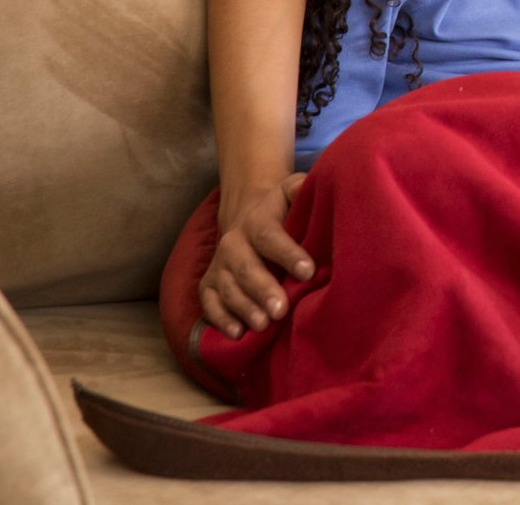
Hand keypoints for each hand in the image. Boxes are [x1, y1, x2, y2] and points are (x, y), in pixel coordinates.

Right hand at [199, 173, 309, 338]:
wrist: (249, 213)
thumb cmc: (282, 209)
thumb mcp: (292, 191)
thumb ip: (302, 188)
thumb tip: (311, 186)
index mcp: (257, 221)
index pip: (269, 236)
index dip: (288, 253)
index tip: (308, 270)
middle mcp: (233, 243)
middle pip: (246, 268)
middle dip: (263, 290)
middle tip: (281, 310)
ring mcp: (219, 265)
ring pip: (228, 288)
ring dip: (244, 308)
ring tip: (263, 325)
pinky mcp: (209, 283)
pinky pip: (209, 303)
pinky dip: (221, 320)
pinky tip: (237, 334)